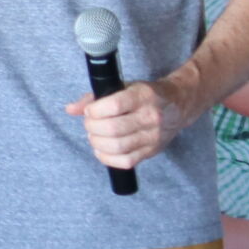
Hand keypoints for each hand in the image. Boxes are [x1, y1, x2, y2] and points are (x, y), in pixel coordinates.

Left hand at [65, 79, 187, 170]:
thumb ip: (95, 97)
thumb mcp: (123, 86)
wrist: (178, 105)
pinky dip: (107, 158)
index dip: (95, 110)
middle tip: (89, 124)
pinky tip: (101, 150)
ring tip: (94, 136)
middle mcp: (150, 117)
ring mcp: (152, 136)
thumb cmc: (145, 95)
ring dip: (97, 143)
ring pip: (118, 147)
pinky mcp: (152, 151)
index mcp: (143, 96)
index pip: (115, 105)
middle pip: (113, 129)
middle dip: (93, 128)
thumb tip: (71, 109)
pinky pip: (126, 161)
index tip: (89, 111)